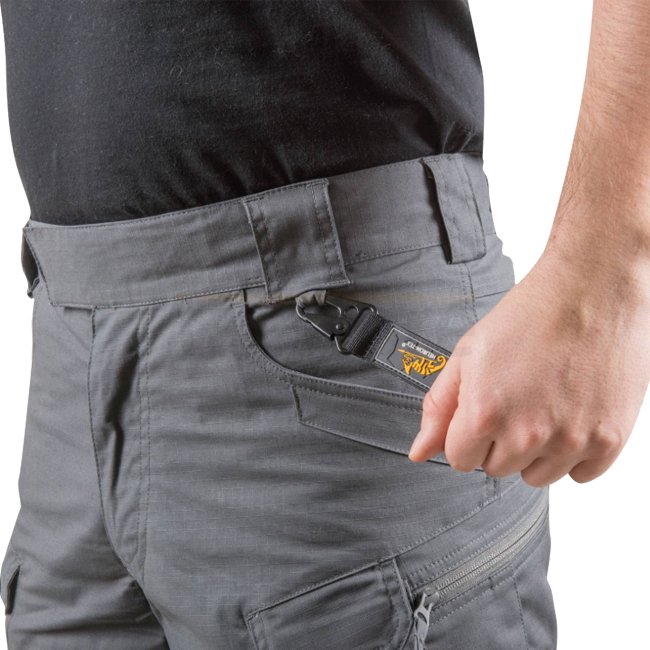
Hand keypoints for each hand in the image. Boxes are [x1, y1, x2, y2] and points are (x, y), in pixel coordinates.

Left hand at [407, 244, 649, 486]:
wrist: (590, 290)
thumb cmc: (529, 316)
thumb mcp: (467, 355)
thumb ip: (439, 408)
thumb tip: (418, 452)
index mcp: (485, 414)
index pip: (459, 460)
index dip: (465, 436)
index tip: (480, 413)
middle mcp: (527, 435)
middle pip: (496, 468)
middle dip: (497, 441)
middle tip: (514, 400)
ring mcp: (571, 440)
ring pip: (536, 476)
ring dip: (534, 452)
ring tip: (543, 405)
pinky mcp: (608, 440)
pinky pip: (580, 474)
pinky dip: (573, 453)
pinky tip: (569, 415)